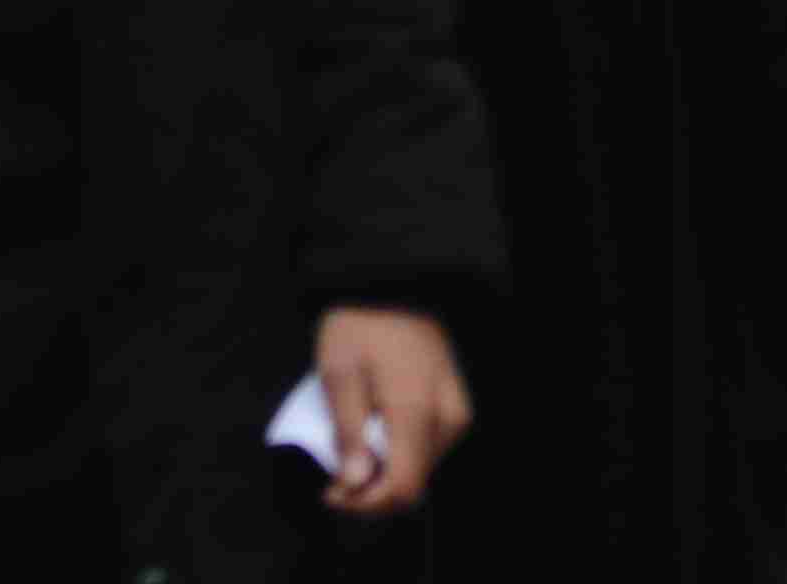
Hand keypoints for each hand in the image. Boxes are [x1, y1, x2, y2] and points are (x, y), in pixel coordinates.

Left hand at [306, 304, 469, 518]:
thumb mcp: (339, 372)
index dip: (365, 502)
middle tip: (334, 479)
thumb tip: (354, 482)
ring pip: (422, 468)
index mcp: (416, 409)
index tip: (331, 491)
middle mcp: (446, 416)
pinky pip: (428, 448)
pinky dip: (398, 455)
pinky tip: (373, 440)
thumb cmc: (361, 323)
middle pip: (415, 481)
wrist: (395, 283)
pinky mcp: (454, 405)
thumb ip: (347, 430)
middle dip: (371, 492)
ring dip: (384, 474)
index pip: (403, 484)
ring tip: (350, 457)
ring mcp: (455, 411)